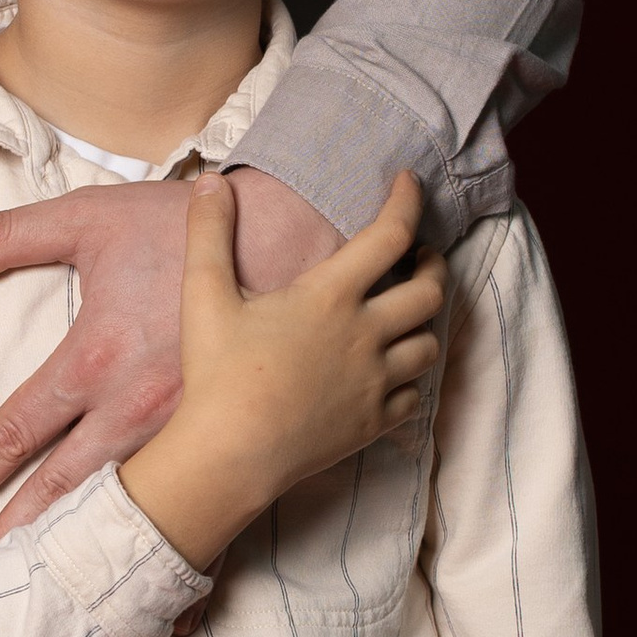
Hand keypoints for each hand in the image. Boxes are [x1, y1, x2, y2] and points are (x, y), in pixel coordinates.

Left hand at [0, 166, 343, 540]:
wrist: (291, 238)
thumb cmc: (184, 229)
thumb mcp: (89, 219)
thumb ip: (9, 236)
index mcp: (94, 359)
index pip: (14, 433)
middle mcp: (135, 408)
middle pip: (60, 489)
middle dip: (16, 532)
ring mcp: (184, 430)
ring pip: (122, 506)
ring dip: (82, 544)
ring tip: (46, 579)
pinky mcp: (223, 435)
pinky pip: (186, 501)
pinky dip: (161, 538)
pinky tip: (147, 574)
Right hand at [119, 172, 441, 569]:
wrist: (231, 454)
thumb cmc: (217, 373)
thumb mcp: (204, 295)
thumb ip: (209, 234)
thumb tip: (210, 182)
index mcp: (331, 297)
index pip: (390, 235)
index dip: (408, 201)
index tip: (410, 183)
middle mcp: (366, 335)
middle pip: (430, 291)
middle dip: (432, 265)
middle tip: (419, 256)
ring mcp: (376, 382)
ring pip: (429, 344)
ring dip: (424, 323)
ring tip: (407, 314)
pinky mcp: (374, 422)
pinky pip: (414, 395)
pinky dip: (410, 378)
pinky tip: (392, 373)